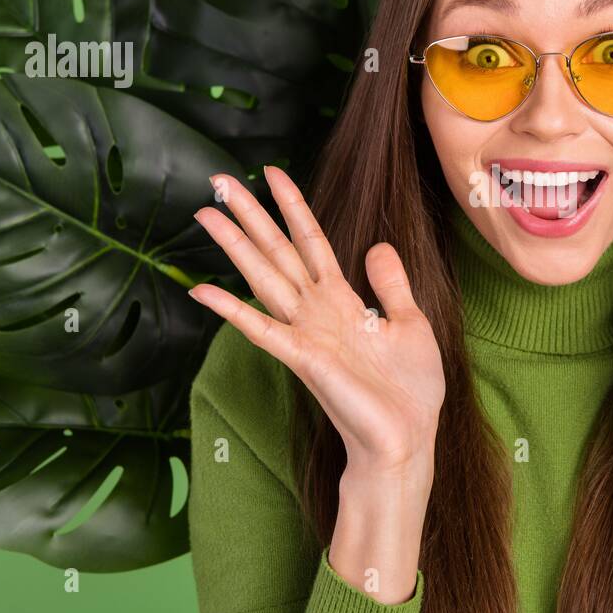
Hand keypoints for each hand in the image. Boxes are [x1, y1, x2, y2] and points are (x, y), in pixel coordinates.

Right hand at [189, 166, 444, 474]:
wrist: (407, 439)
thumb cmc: (408, 391)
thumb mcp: (411, 324)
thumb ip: (392, 285)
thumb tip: (377, 245)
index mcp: (343, 302)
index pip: (311, 242)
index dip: (293, 207)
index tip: (272, 173)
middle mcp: (317, 313)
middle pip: (277, 252)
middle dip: (249, 215)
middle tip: (218, 179)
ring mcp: (305, 334)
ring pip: (264, 278)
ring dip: (235, 246)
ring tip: (204, 213)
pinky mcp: (303, 360)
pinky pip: (261, 329)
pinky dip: (231, 310)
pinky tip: (201, 290)